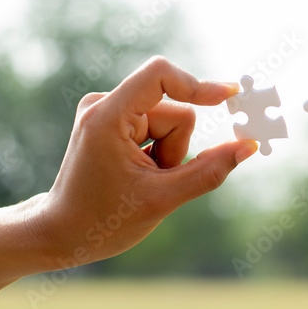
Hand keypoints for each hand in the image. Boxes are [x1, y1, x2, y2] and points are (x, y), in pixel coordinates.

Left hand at [23, 56, 257, 266]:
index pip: (160, 75)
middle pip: (174, 110)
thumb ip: (209, 171)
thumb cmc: (102, 221)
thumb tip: (247, 147)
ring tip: (143, 180)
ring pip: (170, 121)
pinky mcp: (112, 121)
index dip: (197, 84)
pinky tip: (138, 174)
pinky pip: (157, 127)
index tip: (228, 97)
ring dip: (168, 154)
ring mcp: (106, 111)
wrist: (60, 233)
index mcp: (108, 117)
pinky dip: (158, 152)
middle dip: (177, 147)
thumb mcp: (163, 199)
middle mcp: (103, 105)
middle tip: (155, 180)